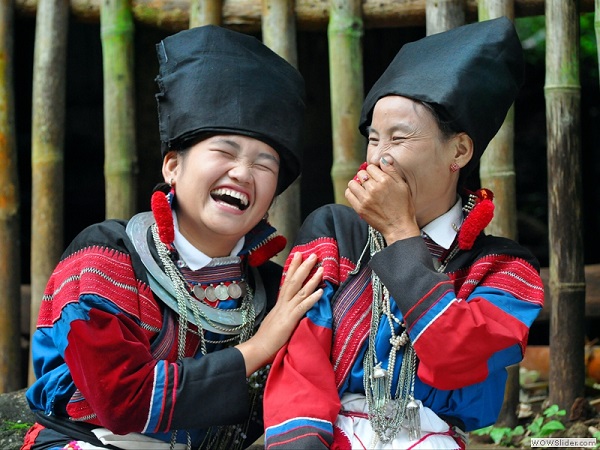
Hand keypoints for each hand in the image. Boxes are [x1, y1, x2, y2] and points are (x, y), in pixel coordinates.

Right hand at [236, 252, 322, 374]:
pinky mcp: (289, 321)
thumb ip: (284, 314)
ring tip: (320, 268)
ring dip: (311, 279)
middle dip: (303, 267)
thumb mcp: (276, 322)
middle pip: (293, 281)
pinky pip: (302, 307)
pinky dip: (311, 299)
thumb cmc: (267, 339)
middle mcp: (282, 304)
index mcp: (280, 304)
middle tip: (312, 254)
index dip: (294, 268)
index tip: (299, 256)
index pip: (287, 282)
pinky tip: (320, 292)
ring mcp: (286, 311)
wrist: (257, 349)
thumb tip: (291, 309)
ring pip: (299, 291)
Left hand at [345, 158, 419, 243]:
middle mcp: (374, 188)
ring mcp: (365, 199)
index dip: (374, 171)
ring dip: (357, 184)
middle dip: (365, 177)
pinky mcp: (360, 208)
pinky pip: (349, 193)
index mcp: (385, 181)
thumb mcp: (403, 186)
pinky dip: (352, 192)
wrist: (399, 226)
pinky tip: (359, 195)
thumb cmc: (403, 206)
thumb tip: (383, 158)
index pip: (371, 167)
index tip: (376, 177)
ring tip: (363, 189)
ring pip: (353, 182)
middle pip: (361, 174)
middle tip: (370, 183)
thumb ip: (392, 171)